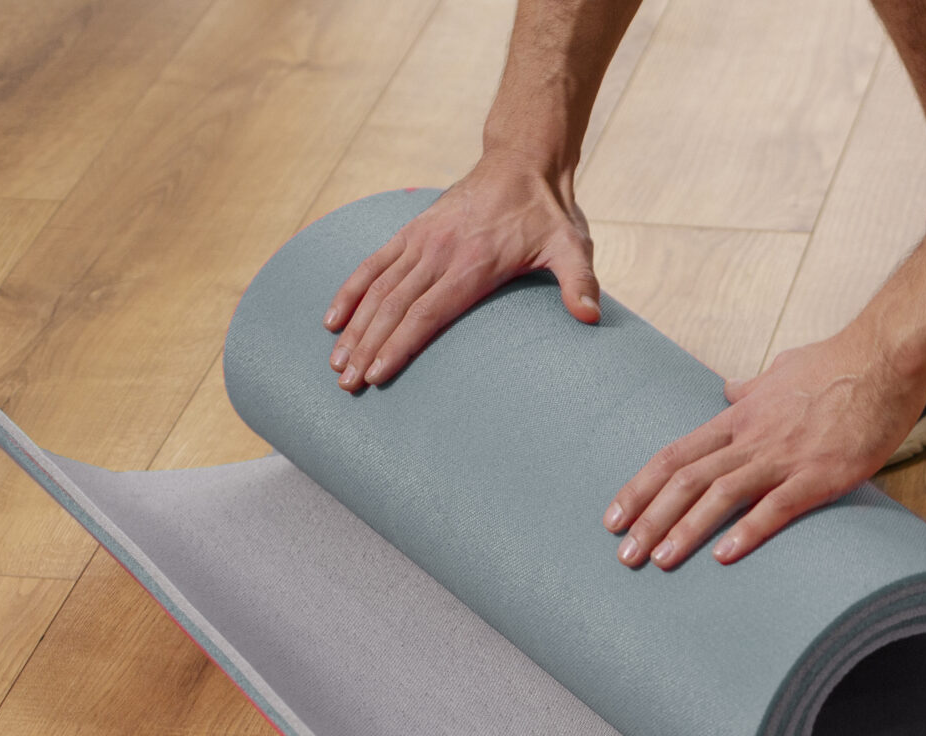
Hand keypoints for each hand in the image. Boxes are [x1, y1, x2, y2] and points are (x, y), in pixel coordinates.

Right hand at [324, 151, 598, 390]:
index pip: (427, 312)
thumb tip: (591, 317)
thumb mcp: (573, 246)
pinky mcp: (412, 232)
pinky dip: (351, 290)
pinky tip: (333, 319)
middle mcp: (439, 252)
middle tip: (347, 384)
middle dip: (368, 347)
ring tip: (336, 364)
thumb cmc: (548, 214)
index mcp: (473, 263)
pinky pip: (373, 263)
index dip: (400, 344)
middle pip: (394, 307)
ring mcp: (421, 240)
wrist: (523, 162)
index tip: (378, 373)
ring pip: (378, 289)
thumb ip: (579, 282)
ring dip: (355, 328)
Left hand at [604, 324, 925, 568]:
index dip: (642, 488)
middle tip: (624, 555)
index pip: (676, 455)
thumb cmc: (838, 363)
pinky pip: (776, 506)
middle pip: (687, 479)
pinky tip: (724, 557)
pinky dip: (748, 531)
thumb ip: (752, 388)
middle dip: (650, 519)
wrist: (885, 357)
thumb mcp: (782, 370)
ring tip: (659, 561)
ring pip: (720, 494)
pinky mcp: (820, 473)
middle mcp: (752, 437)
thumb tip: (731, 389)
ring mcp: (785, 455)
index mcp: (739, 417)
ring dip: (685, 529)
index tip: (616, 517)